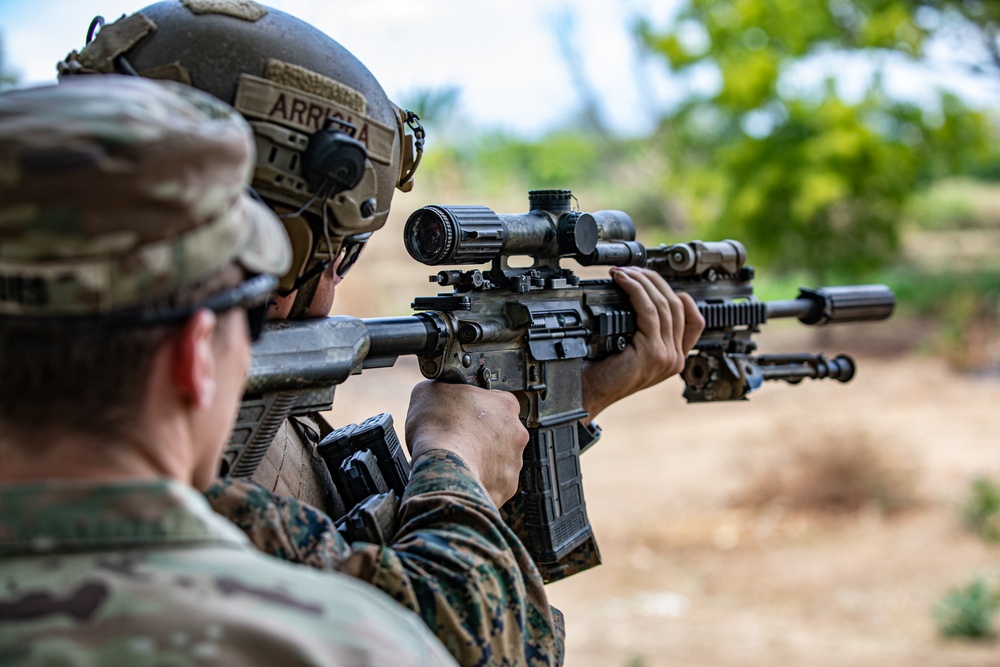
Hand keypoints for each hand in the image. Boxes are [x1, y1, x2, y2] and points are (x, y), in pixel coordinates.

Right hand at [405, 380, 528, 506]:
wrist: (440, 469)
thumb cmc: (437, 429)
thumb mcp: (428, 391)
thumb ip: (441, 387)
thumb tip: (437, 390)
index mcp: (505, 404)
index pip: (497, 401)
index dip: (477, 408)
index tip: (464, 414)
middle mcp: (517, 432)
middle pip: (501, 432)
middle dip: (483, 435)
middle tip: (460, 438)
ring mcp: (513, 462)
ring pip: (499, 459)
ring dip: (483, 459)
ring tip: (459, 459)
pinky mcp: (506, 487)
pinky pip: (494, 482)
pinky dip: (481, 480)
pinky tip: (463, 476)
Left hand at [581, 266, 704, 422]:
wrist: (588, 392)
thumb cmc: (602, 371)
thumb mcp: (631, 348)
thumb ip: (644, 331)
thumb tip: (641, 294)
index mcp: (674, 357)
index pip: (694, 320)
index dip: (680, 295)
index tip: (656, 282)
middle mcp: (675, 358)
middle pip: (677, 305)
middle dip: (654, 281)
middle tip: (632, 270)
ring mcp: (667, 356)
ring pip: (663, 305)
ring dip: (643, 282)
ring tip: (624, 272)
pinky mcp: (652, 353)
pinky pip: (648, 311)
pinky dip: (635, 290)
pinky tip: (623, 282)